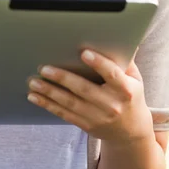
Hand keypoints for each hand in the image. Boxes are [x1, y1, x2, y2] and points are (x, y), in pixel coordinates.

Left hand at [26, 50, 153, 142]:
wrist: (131, 131)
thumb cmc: (130, 96)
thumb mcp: (135, 78)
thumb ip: (125, 60)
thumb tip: (118, 36)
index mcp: (125, 89)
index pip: (112, 74)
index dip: (99, 63)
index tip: (84, 53)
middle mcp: (111, 105)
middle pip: (84, 89)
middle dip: (62, 78)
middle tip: (44, 68)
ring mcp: (98, 117)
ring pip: (70, 103)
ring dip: (49, 92)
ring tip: (34, 82)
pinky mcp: (86, 125)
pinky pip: (64, 114)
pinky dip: (48, 105)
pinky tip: (35, 97)